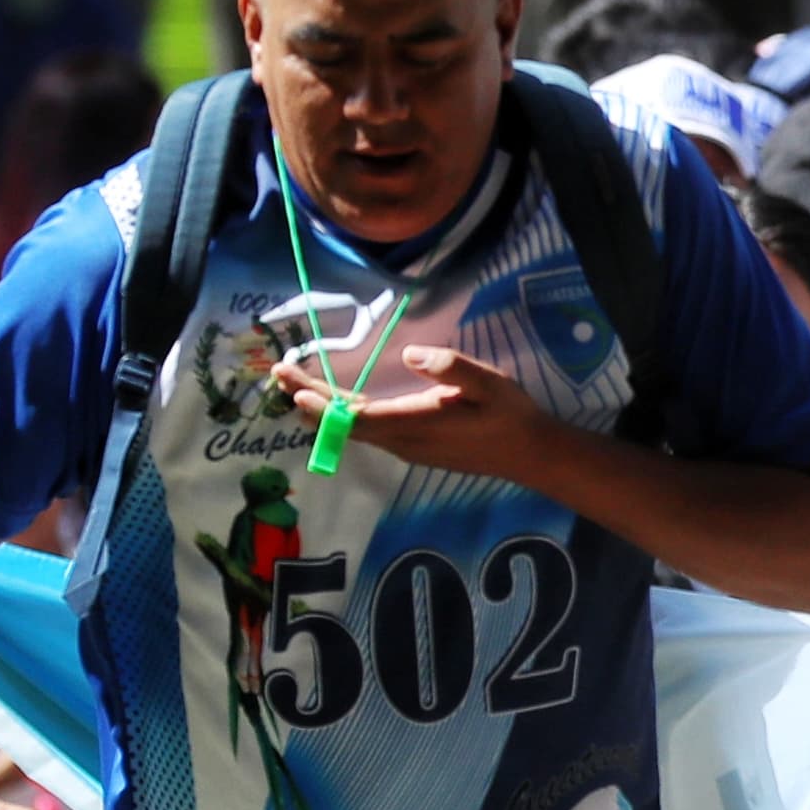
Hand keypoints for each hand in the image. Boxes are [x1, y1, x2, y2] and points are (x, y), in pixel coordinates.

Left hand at [270, 345, 555, 480]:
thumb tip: (412, 355)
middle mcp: (404, 441)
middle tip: (279, 375)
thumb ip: (451, 368)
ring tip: (296, 387)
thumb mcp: (489, 384)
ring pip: (354, 430)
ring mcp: (407, 448)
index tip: (293, 387)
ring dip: (324, 410)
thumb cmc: (511, 416)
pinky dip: (344, 417)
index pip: (358, 416)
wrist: (531, 455)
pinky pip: (368, 433)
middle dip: (310, 401)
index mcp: (418, 423)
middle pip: (346, 424)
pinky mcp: (413, 448)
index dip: (323, 403)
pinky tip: (336, 404)